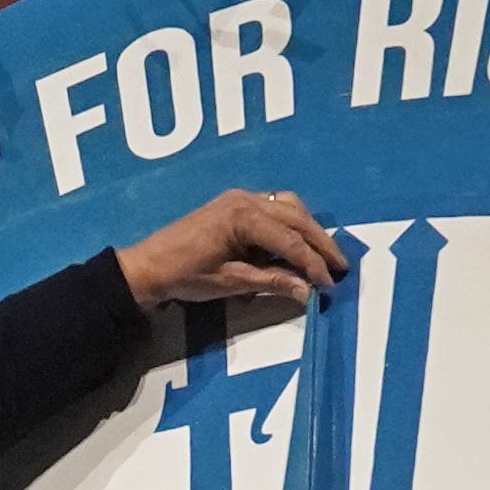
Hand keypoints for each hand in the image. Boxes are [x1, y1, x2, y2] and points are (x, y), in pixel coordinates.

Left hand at [116, 189, 347, 309]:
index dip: (313, 263)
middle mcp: (246, 199)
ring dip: (308, 229)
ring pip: (288, 206)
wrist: (148, 265)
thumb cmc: (185, 275)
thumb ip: (271, 282)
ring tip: (324, 255)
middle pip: (296, 218)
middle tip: (341, 267)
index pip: (290, 240)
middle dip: (320, 244)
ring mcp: (240, 198)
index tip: (329, 283)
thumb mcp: (231, 282)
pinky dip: (291, 222)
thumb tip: (307, 292)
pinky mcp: (234, 203)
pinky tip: (297, 241)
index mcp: (243, 217)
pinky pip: (274, 206)